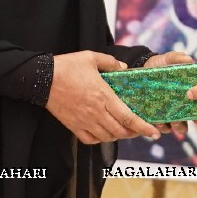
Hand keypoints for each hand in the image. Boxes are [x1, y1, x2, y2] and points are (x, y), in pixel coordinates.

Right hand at [46, 51, 160, 143]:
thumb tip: (124, 68)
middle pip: (120, 131)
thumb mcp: (91, 57)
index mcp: (103, 96)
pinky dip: (101, 139)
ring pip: (107, 137)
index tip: (154, 132)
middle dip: (134, 133)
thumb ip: (111, 63)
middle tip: (141, 129)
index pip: (128, 117)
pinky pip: (91, 140)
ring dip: (119, 135)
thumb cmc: (67, 66)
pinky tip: (104, 132)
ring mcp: (84, 121)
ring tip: (124, 129)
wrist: (42, 78)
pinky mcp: (73, 126)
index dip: (143, 127)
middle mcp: (96, 112)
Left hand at [142, 50, 194, 138]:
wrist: (142, 66)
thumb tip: (188, 59)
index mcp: (185, 97)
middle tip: (177, 121)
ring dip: (167, 127)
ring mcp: (163, 112)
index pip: (195, 110)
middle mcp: (176, 108)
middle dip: (181, 125)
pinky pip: (154, 125)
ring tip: (162, 123)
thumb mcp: (168, 59)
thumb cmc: (160, 64)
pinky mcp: (149, 114)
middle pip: (182, 123)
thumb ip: (177, 58)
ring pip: (168, 126)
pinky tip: (154, 123)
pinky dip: (155, 126)